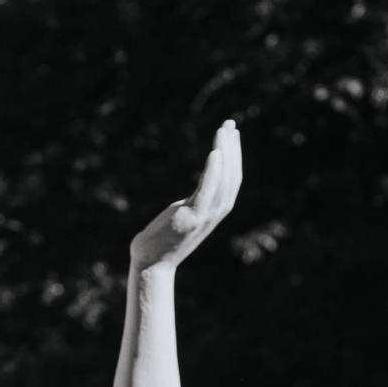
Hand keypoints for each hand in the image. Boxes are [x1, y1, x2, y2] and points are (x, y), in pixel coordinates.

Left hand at [128, 120, 241, 272]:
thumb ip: (199, 198)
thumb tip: (204, 181)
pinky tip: (214, 153)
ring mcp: (204, 216)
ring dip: (225, 153)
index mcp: (216, 210)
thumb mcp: (187, 212)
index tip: (232, 132)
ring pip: (223, 180)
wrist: (152, 263)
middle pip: (232, 175)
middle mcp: (215, 213)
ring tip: (223, 131)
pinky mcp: (189, 218)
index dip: (235, 154)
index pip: (233, 178)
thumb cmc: (165, 238)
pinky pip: (206, 191)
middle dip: (232, 148)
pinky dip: (213, 172)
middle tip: (230, 124)